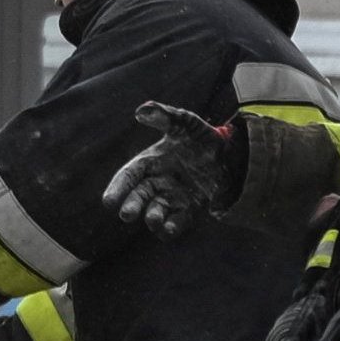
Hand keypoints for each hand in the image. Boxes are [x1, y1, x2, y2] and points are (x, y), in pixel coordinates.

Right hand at [104, 102, 243, 238]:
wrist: (231, 153)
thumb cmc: (202, 137)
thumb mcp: (185, 122)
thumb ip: (164, 116)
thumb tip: (141, 111)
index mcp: (150, 161)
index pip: (128, 176)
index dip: (117, 188)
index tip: (108, 202)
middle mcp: (157, 181)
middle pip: (139, 196)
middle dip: (132, 206)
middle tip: (126, 215)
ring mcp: (173, 197)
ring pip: (156, 211)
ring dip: (152, 217)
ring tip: (153, 220)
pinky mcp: (190, 209)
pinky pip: (177, 221)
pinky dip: (171, 227)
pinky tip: (168, 230)